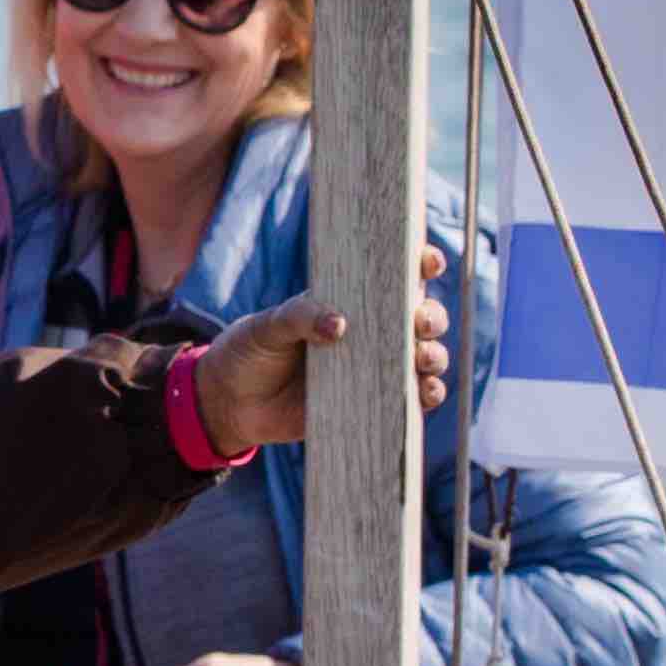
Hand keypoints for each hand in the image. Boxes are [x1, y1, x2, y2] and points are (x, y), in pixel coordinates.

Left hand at [189, 240, 446, 454]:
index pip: (393, 278)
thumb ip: (298, 317)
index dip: (420, 265)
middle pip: (421, 319)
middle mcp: (369, 334)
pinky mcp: (372, 404)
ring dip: (434, 356)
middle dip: (431, 316)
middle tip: (420, 321)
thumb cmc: (249, 352)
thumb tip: (339, 325)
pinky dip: (426, 395)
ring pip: (424, 358)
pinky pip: (411, 400)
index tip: (427, 260)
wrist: (231, 405)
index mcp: (348, 303)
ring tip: (422, 358)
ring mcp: (374, 369)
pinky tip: (423, 393)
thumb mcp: (266, 326)